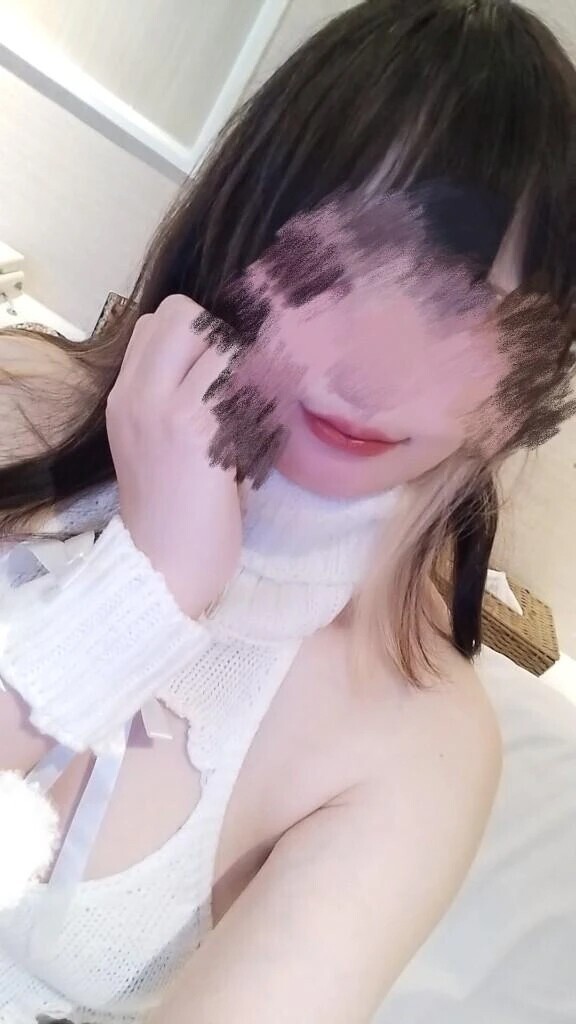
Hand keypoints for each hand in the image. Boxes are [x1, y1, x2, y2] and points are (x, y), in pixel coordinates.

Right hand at [106, 294, 242, 618]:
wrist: (161, 570)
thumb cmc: (170, 517)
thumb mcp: (155, 447)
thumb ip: (177, 403)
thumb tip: (231, 371)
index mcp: (124, 398)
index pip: (158, 323)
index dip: (198, 334)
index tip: (222, 373)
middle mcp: (137, 395)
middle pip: (182, 313)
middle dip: (221, 335)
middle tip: (239, 383)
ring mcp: (164, 409)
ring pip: (216, 338)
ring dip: (245, 365)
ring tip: (251, 410)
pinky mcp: (198, 432)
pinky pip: (239, 381)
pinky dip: (257, 398)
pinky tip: (259, 436)